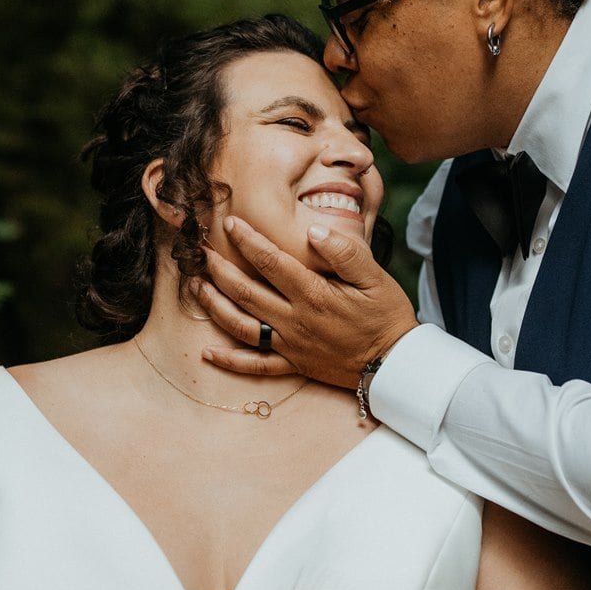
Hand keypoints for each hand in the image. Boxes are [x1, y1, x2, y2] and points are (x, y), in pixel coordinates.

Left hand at [199, 216, 417, 388]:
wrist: (395, 362)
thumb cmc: (386, 315)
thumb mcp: (375, 277)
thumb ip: (344, 253)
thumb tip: (313, 231)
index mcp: (314, 294)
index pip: (271, 262)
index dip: (248, 240)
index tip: (229, 223)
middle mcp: (295, 320)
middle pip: (246, 291)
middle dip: (219, 269)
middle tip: (200, 252)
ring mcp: (291, 345)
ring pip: (242, 325)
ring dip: (215, 306)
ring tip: (195, 288)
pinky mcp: (293, 365)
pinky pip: (255, 366)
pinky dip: (229, 361)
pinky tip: (207, 354)